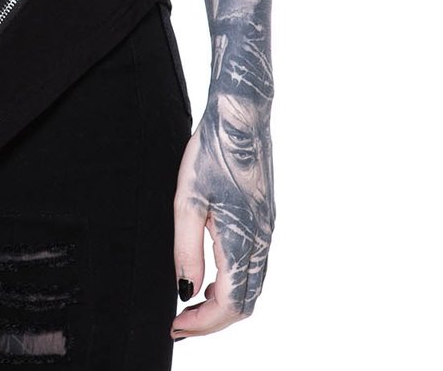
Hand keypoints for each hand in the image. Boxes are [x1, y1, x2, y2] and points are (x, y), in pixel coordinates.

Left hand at [170, 100, 275, 339]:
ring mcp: (267, 230)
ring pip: (253, 287)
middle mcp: (262, 240)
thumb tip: (185, 292)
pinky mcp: (266, 218)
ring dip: (224, 304)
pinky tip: (211, 275)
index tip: (175, 326)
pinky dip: (235, 283)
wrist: (241, 115)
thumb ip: (186, 250)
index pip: (229, 305)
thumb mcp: (186, 200)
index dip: (202, 324)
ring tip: (191, 304)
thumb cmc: (211, 151)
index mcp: (243, 239)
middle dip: (213, 321)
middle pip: (245, 304)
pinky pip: (256, 266)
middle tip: (180, 322)